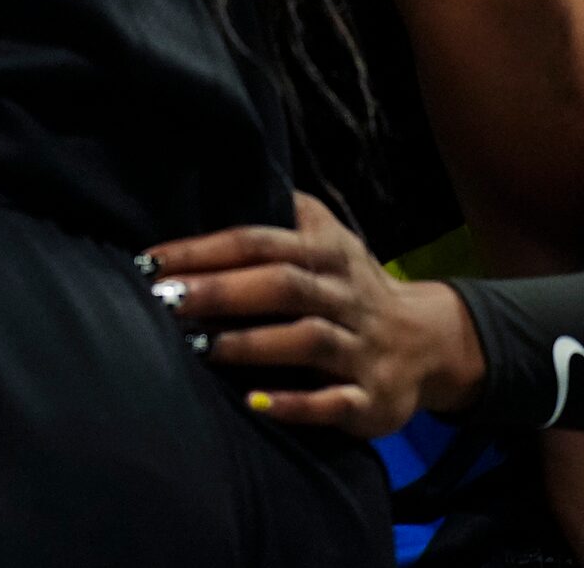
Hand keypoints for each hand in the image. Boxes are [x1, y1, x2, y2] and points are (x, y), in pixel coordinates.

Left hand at [143, 190, 485, 436]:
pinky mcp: (374, 398)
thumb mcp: (326, 236)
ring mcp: (363, 348)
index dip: (205, 250)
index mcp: (327, 253)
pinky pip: (336, 402)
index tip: (151, 261)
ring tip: (199, 346)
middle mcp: (346, 296)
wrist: (432, 341)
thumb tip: (222, 179)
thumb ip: (282, 212)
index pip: (260, 242)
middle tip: (165, 300)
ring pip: (308, 339)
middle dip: (222, 291)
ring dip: (252, 344)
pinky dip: (296, 404)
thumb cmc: (349, 283)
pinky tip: (255, 403)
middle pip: (284, 286)